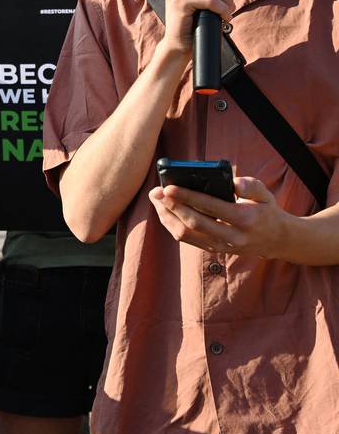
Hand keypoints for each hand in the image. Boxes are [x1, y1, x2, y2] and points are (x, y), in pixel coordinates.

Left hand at [148, 176, 287, 257]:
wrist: (277, 240)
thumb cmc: (266, 210)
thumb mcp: (265, 194)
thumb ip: (251, 185)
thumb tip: (233, 183)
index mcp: (245, 219)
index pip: (211, 207)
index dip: (187, 197)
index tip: (169, 187)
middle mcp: (232, 236)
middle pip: (194, 223)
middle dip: (171, 206)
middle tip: (156, 192)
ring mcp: (221, 246)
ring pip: (186, 234)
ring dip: (167, 216)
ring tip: (156, 199)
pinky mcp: (213, 250)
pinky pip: (187, 239)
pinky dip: (172, 224)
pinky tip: (164, 211)